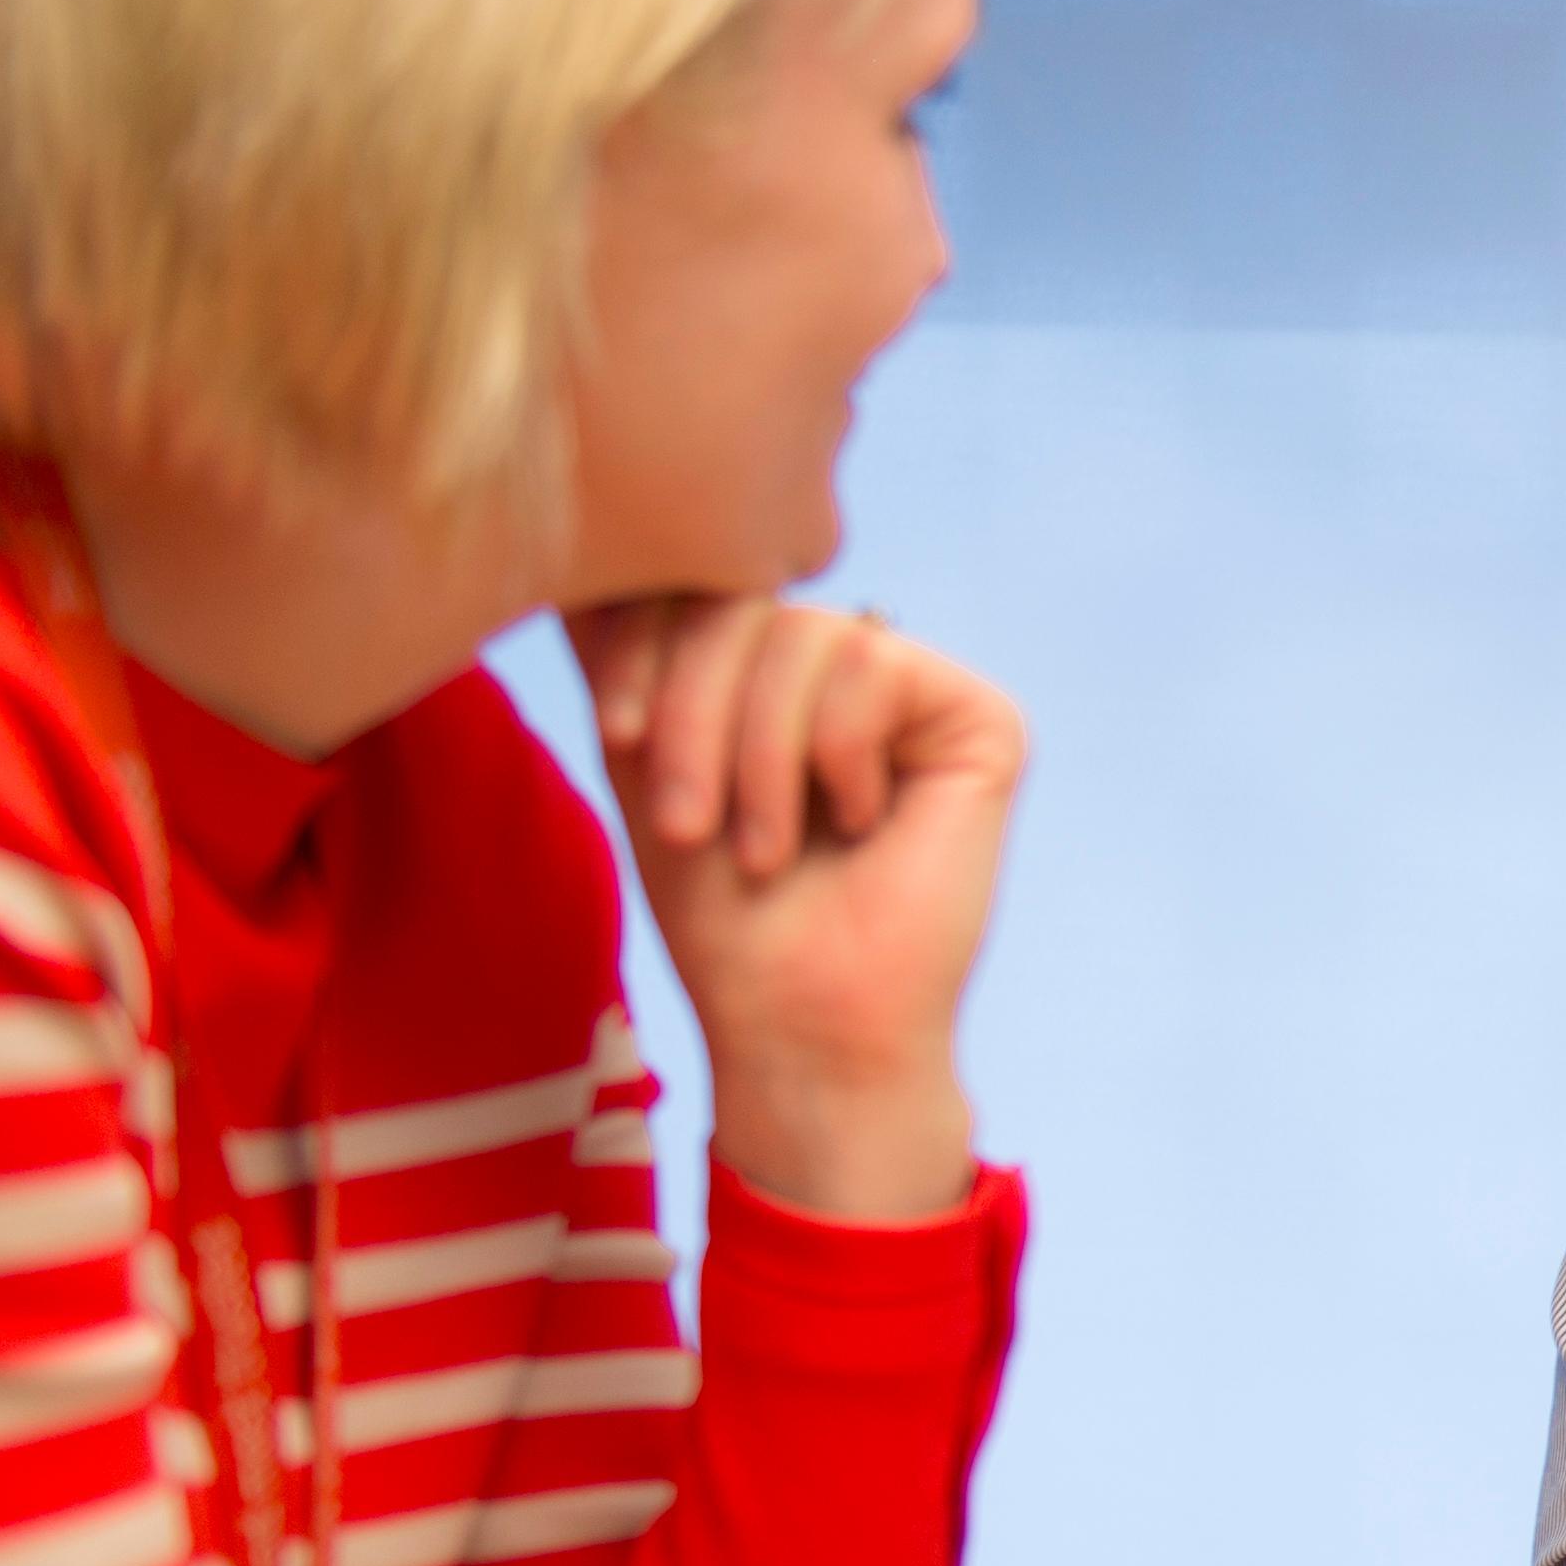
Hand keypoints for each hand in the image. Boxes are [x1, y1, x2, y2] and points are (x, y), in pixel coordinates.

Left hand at [567, 592, 1017, 1220]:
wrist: (799, 1020)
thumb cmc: (723, 915)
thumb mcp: (644, 756)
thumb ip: (625, 647)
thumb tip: (584, 545)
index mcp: (770, 668)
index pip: (697, 584)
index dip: (642, 643)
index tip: (617, 735)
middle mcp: (848, 663)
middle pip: (745, 597)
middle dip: (693, 708)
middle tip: (688, 820)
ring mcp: (919, 688)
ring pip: (806, 633)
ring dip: (757, 753)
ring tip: (765, 846)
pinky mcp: (980, 719)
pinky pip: (874, 666)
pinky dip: (836, 756)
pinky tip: (859, 825)